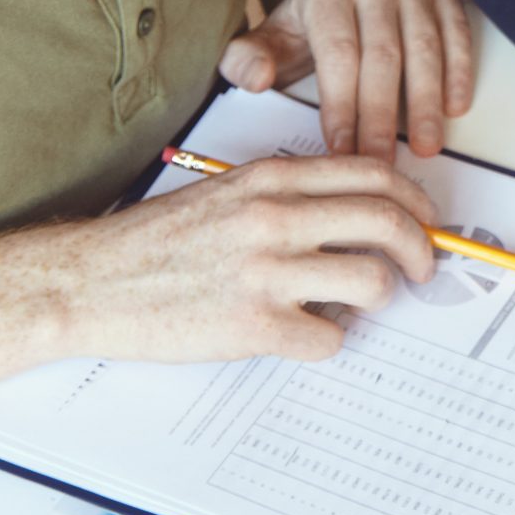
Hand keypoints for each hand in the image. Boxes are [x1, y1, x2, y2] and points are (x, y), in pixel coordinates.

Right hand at [48, 154, 441, 363]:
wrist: (89, 282)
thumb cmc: (157, 241)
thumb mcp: (227, 193)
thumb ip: (289, 196)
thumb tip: (359, 215)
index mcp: (271, 179)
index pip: (375, 175)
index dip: (416, 200)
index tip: (426, 220)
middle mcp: (274, 217)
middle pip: (389, 222)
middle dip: (421, 249)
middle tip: (421, 268)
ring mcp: (265, 272)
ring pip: (372, 281)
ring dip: (379, 298)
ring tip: (357, 304)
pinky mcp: (253, 325)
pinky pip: (330, 337)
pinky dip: (329, 340)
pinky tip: (305, 332)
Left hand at [222, 0, 477, 158]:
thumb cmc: (308, 29)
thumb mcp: (268, 43)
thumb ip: (246, 62)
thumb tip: (257, 78)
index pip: (339, 54)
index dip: (343, 107)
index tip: (344, 151)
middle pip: (384, 54)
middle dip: (384, 116)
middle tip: (384, 161)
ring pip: (425, 47)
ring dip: (427, 102)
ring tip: (426, 146)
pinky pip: (456, 31)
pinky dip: (459, 72)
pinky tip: (453, 108)